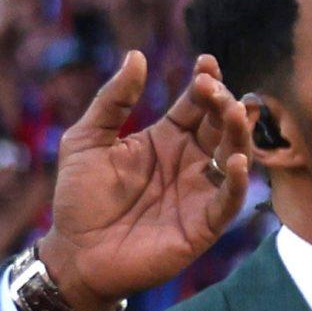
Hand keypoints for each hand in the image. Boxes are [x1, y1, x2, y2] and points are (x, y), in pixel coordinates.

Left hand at [37, 53, 250, 310]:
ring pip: (233, 156)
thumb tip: (137, 55)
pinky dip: (238, 182)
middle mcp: (188, 162)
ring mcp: (198, 193)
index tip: (206, 62)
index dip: (206, 82)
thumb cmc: (77, 199)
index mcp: (164, 139)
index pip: (196, 104)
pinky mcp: (202, 225)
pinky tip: (236, 160)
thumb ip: (112, 101)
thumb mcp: (86, 140)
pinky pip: (229, 201)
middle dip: (223, 102)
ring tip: (235, 110)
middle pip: (220, 125)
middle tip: (214, 88)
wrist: (72, 254)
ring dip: (239, 133)